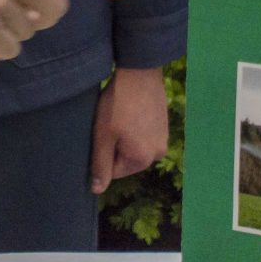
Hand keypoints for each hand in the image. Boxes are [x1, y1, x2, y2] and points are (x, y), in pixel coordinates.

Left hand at [90, 66, 168, 194]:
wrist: (140, 70)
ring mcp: (163, 138)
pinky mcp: (163, 125)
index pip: (114, 171)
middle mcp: (158, 154)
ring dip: (122, 135)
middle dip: (113, 144)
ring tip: (118, 115)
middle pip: (125, 159)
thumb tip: (97, 190)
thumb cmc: (118, 104)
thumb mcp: (103, 135)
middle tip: (107, 123)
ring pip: (133, 145)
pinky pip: (142, 134)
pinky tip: (127, 110)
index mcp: (142, 160)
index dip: (101, 153)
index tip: (98, 134)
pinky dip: (132, 126)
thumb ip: (100, 165)